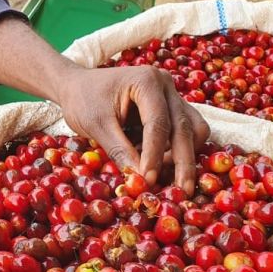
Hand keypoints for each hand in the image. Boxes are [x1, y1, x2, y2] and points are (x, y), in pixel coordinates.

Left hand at [56, 64, 209, 193]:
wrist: (78, 85)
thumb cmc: (83, 100)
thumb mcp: (96, 125)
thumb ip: (119, 150)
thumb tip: (141, 180)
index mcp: (146, 81)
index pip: (158, 123)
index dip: (155, 154)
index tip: (149, 179)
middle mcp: (165, 84)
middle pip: (184, 126)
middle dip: (183, 162)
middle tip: (181, 191)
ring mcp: (172, 94)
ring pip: (194, 128)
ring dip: (185, 154)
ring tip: (163, 175)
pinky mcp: (172, 107)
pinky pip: (187, 130)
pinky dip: (179, 149)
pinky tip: (160, 163)